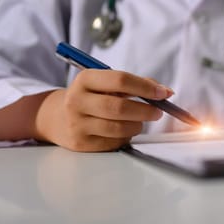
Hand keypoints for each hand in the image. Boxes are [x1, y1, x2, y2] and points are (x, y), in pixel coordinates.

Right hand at [34, 70, 173, 151]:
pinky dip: (125, 137)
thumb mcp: (106, 83)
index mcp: (85, 79)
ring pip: (118, 128)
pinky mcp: (80, 143)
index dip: (145, 87)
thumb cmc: (92, 97)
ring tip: (140, 121)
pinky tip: (123, 130)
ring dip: (137, 125)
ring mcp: (77, 124)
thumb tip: (166, 92)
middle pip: (119, 107)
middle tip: (158, 112)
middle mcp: (77, 101)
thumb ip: (136, 84)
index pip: (120, 80)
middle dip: (145, 110)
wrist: (57, 117)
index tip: (163, 93)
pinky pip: (113, 142)